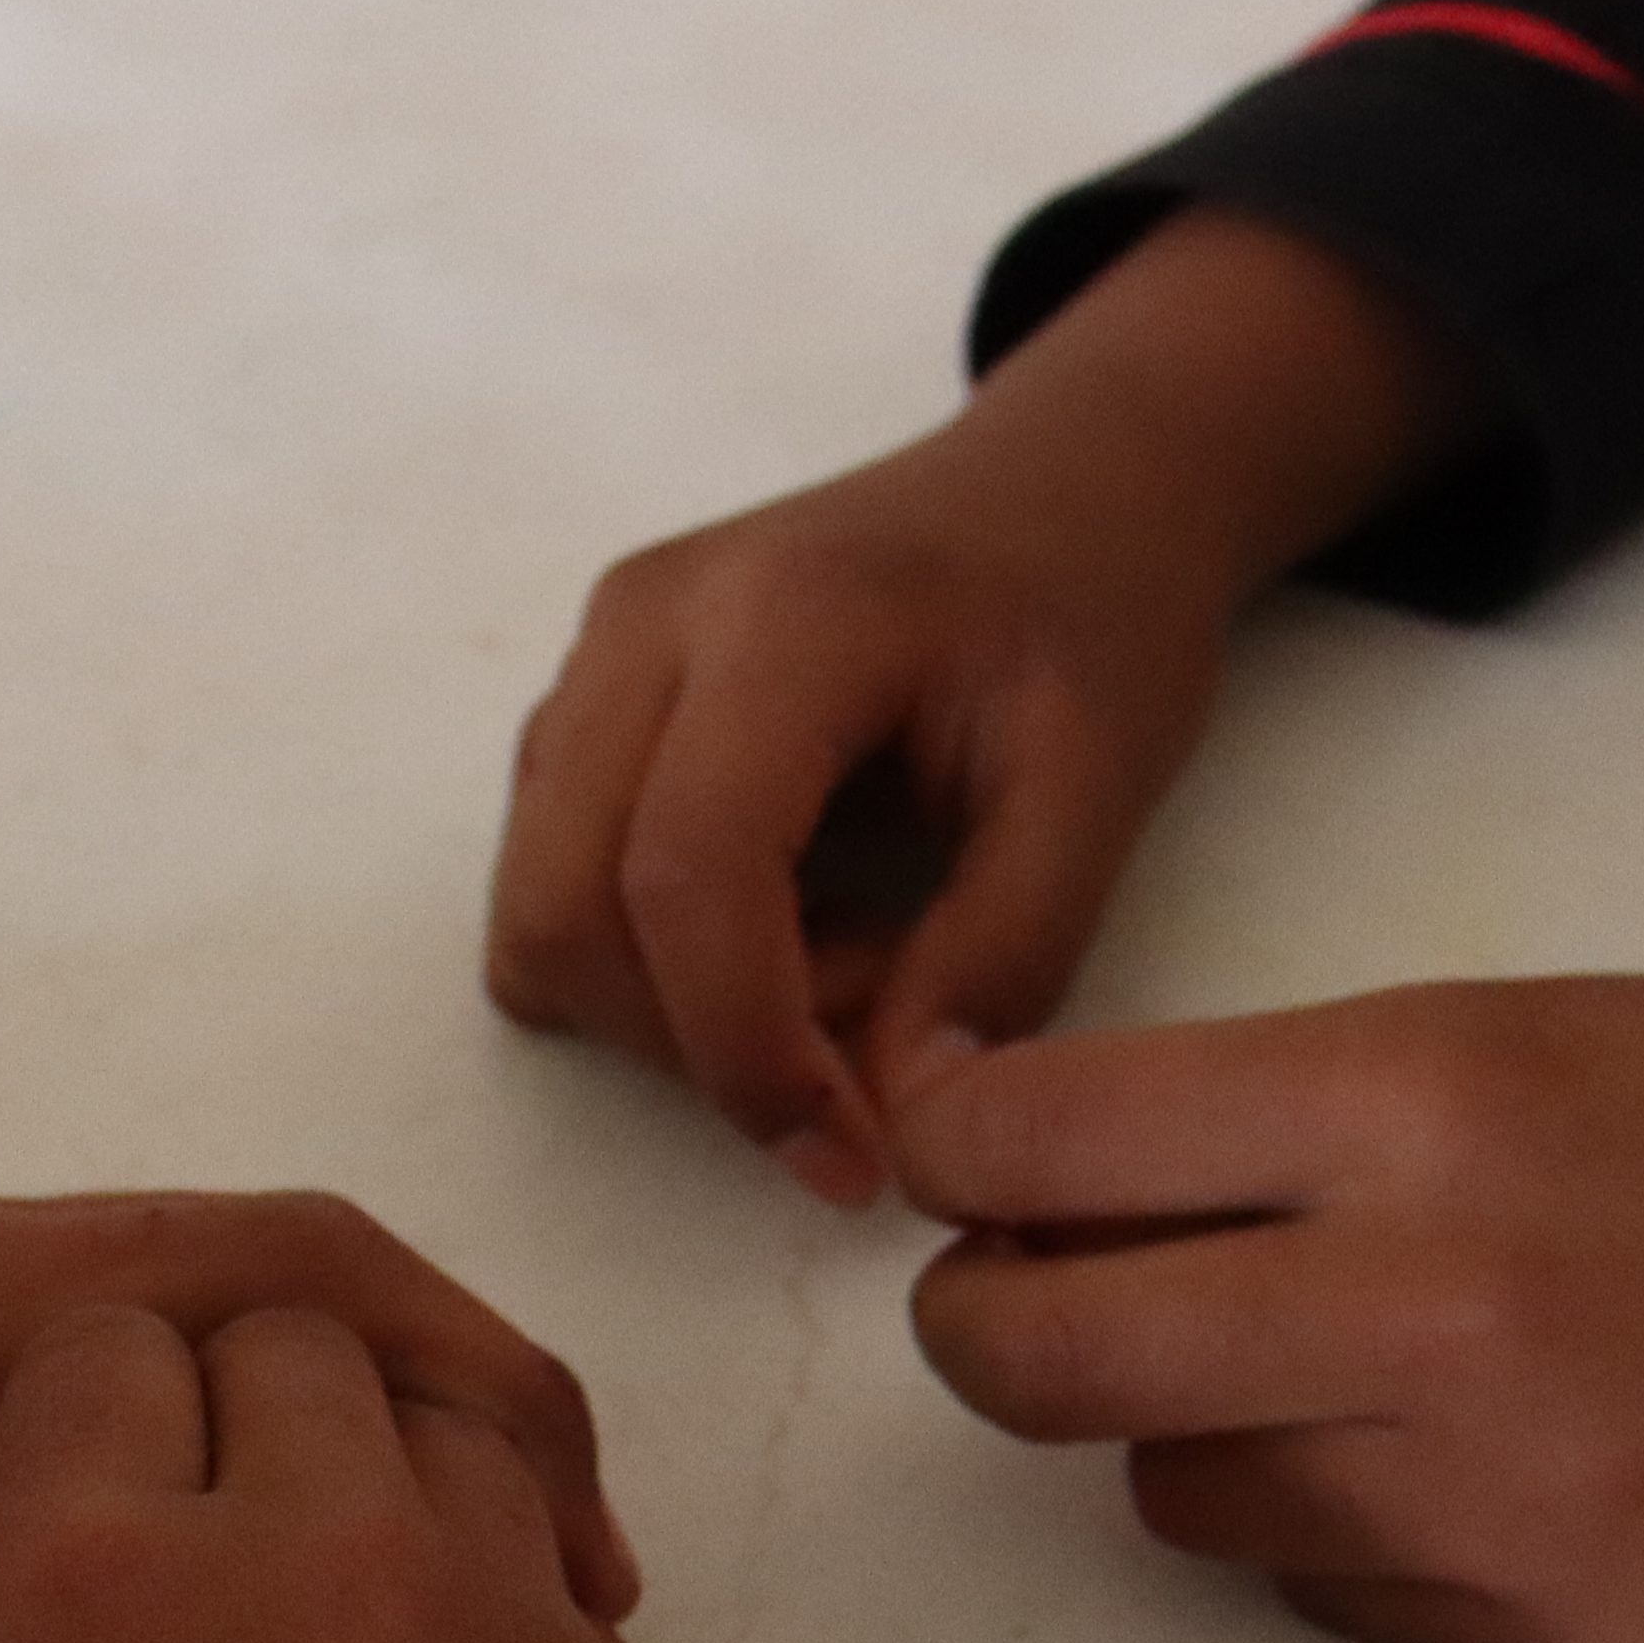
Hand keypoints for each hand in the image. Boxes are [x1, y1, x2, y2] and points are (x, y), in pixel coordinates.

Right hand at [487, 209, 1459, 1204]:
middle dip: (698, 1042)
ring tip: (848, 961)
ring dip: (673, 1007)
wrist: (1068, 484)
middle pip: (565, 909)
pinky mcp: (585, 704)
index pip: (684, 870)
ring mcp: (595, 657)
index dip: (744, 1050)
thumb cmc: (1097, 612)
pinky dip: (651, 960)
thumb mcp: (1104, 783)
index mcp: (784, 616)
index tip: (853, 1158)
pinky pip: (554, 883)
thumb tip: (896, 1123)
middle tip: (873, 1040)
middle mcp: (646, 622)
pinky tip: (794, 922)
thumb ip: (1007, 954)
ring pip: (539, 912)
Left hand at [894, 961, 1643, 1642]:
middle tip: (1023, 1301)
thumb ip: (1308, 1107)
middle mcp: (1440, 1312)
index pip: (1036, 1151)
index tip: (954, 1167)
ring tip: (1364, 1359)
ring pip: (1176, 1500)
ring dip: (1202, 1436)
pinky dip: (1365, 1540)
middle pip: (1032, 1364)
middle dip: (989, 1328)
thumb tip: (1042, 1187)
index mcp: (1432, 1098)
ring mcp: (1507, 1510)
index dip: (955, 1159)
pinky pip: (1339, 1607)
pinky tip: (1518, 1459)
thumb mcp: (1567, 1020)